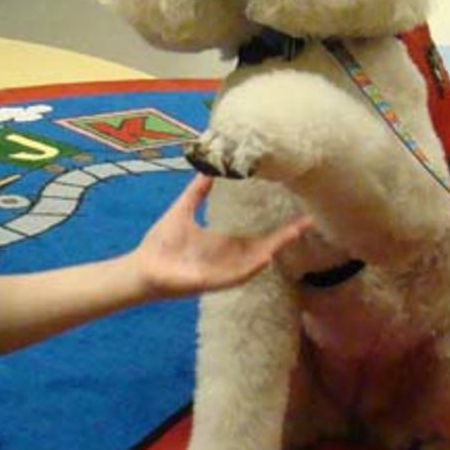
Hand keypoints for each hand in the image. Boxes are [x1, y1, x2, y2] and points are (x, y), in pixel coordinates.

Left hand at [130, 175, 311, 298]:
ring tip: (294, 235)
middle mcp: (227, 259)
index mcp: (223, 244)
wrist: (142, 267)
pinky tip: (266, 256)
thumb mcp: (183, 210)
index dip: (278, 227)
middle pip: (264, 248)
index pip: (258, 235)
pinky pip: (237, 275)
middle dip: (285, 238)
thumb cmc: (161, 244)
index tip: (299, 214)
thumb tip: (208, 167)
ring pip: (256, 262)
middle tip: (308, 222)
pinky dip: (252, 267)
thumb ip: (196, 191)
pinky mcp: (213, 281)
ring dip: (274, 250)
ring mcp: (222, 271)